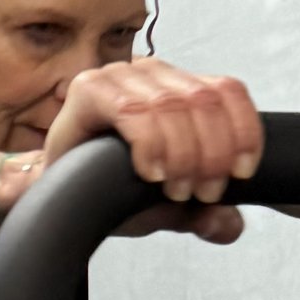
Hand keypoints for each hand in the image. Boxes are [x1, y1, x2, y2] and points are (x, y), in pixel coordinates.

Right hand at [41, 60, 263, 242]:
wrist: (56, 194)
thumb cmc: (106, 186)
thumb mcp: (165, 204)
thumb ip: (202, 212)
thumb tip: (228, 226)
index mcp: (176, 86)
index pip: (228, 90)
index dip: (243, 131)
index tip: (241, 172)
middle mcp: (150, 73)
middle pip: (204, 100)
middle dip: (211, 155)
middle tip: (202, 192)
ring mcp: (119, 77)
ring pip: (174, 105)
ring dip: (183, 154)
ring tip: (174, 187)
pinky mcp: (90, 89)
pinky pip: (134, 111)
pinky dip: (150, 144)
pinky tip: (149, 171)